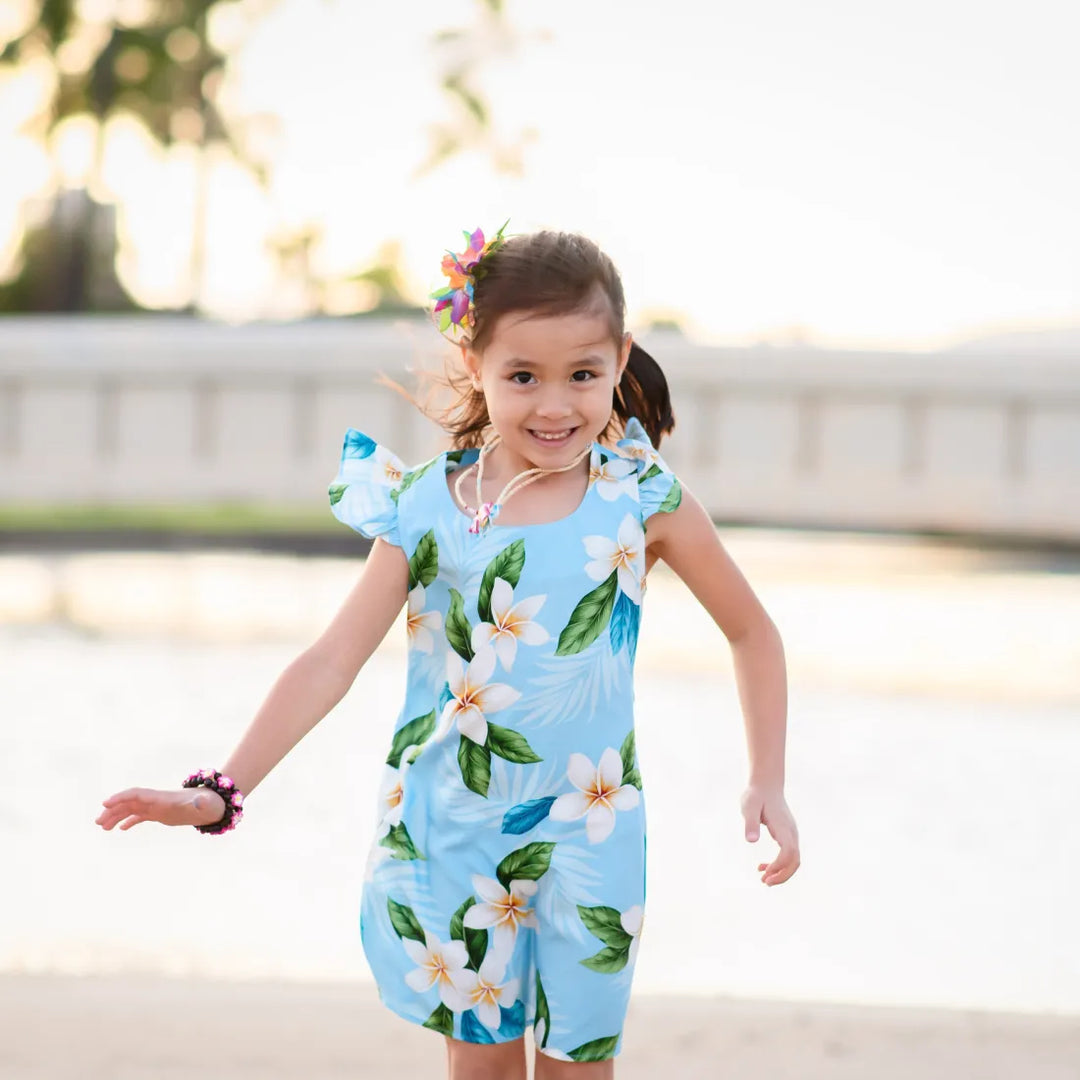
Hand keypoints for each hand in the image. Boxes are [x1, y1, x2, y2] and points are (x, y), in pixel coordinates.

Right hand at [95, 787, 225, 831]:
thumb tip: (199, 802)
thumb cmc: (209, 803)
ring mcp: (157, 807)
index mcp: (161, 797)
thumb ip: (198, 802)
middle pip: (129, 802)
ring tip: (102, 827)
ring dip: (116, 816)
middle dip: (113, 810)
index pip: (136, 794)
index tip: (105, 804)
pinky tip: (119, 829)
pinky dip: (129, 821)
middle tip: (98, 822)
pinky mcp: (160, 814)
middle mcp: (156, 800)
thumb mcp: (203, 804)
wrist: (214, 804)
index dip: (121, 797)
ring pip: (131, 809)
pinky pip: (140, 816)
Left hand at [741, 784, 799, 885]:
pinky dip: (779, 865)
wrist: (766, 785)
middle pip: (795, 860)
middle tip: (765, 882)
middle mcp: (791, 832)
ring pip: (794, 860)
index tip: (765, 873)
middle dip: (782, 875)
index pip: (789, 852)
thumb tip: (751, 841)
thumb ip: (750, 823)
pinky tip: (763, 867)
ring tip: (764, 879)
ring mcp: (791, 834)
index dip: (779, 865)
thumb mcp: (748, 806)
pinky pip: (789, 855)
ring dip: (781, 873)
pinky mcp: (787, 836)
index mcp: (783, 826)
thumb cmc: (755, 795)